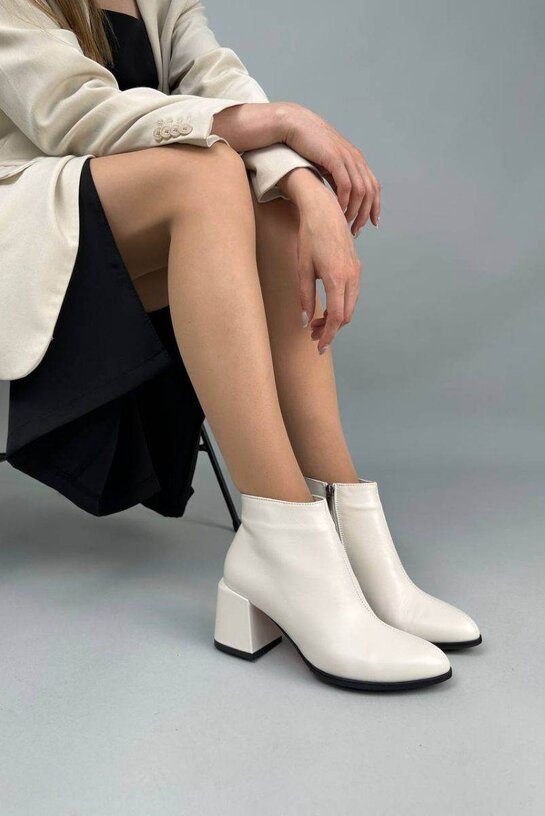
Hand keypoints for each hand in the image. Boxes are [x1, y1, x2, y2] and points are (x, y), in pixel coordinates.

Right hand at [277, 102, 380, 234]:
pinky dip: (344, 200)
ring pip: (360, 191)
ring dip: (354, 210)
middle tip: (356, 231)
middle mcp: (355, 158)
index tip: (371, 223)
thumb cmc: (307, 146)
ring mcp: (346, 157)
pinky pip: (345, 185)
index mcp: (356, 160)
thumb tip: (341, 199)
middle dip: (365, 214)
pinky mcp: (334, 158)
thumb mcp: (327, 164)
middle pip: (370, 192)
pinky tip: (337, 210)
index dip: (375, 206)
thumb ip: (336, 178)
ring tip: (345, 223)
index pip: (373, 186)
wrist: (294, 125)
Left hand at [279, 168, 361, 353]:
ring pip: (351, 306)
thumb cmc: (309, 238)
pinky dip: (342, 305)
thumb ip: (305, 297)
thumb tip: (306, 321)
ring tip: (318, 322)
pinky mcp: (357, 267)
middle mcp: (351, 276)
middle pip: (346, 315)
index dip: (328, 335)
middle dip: (331, 329)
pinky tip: (327, 306)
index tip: (319, 346)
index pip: (336, 317)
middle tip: (313, 334)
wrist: (324, 211)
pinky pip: (352, 294)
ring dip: (336, 318)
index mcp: (336, 278)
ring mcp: (357, 271)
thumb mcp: (302, 269)